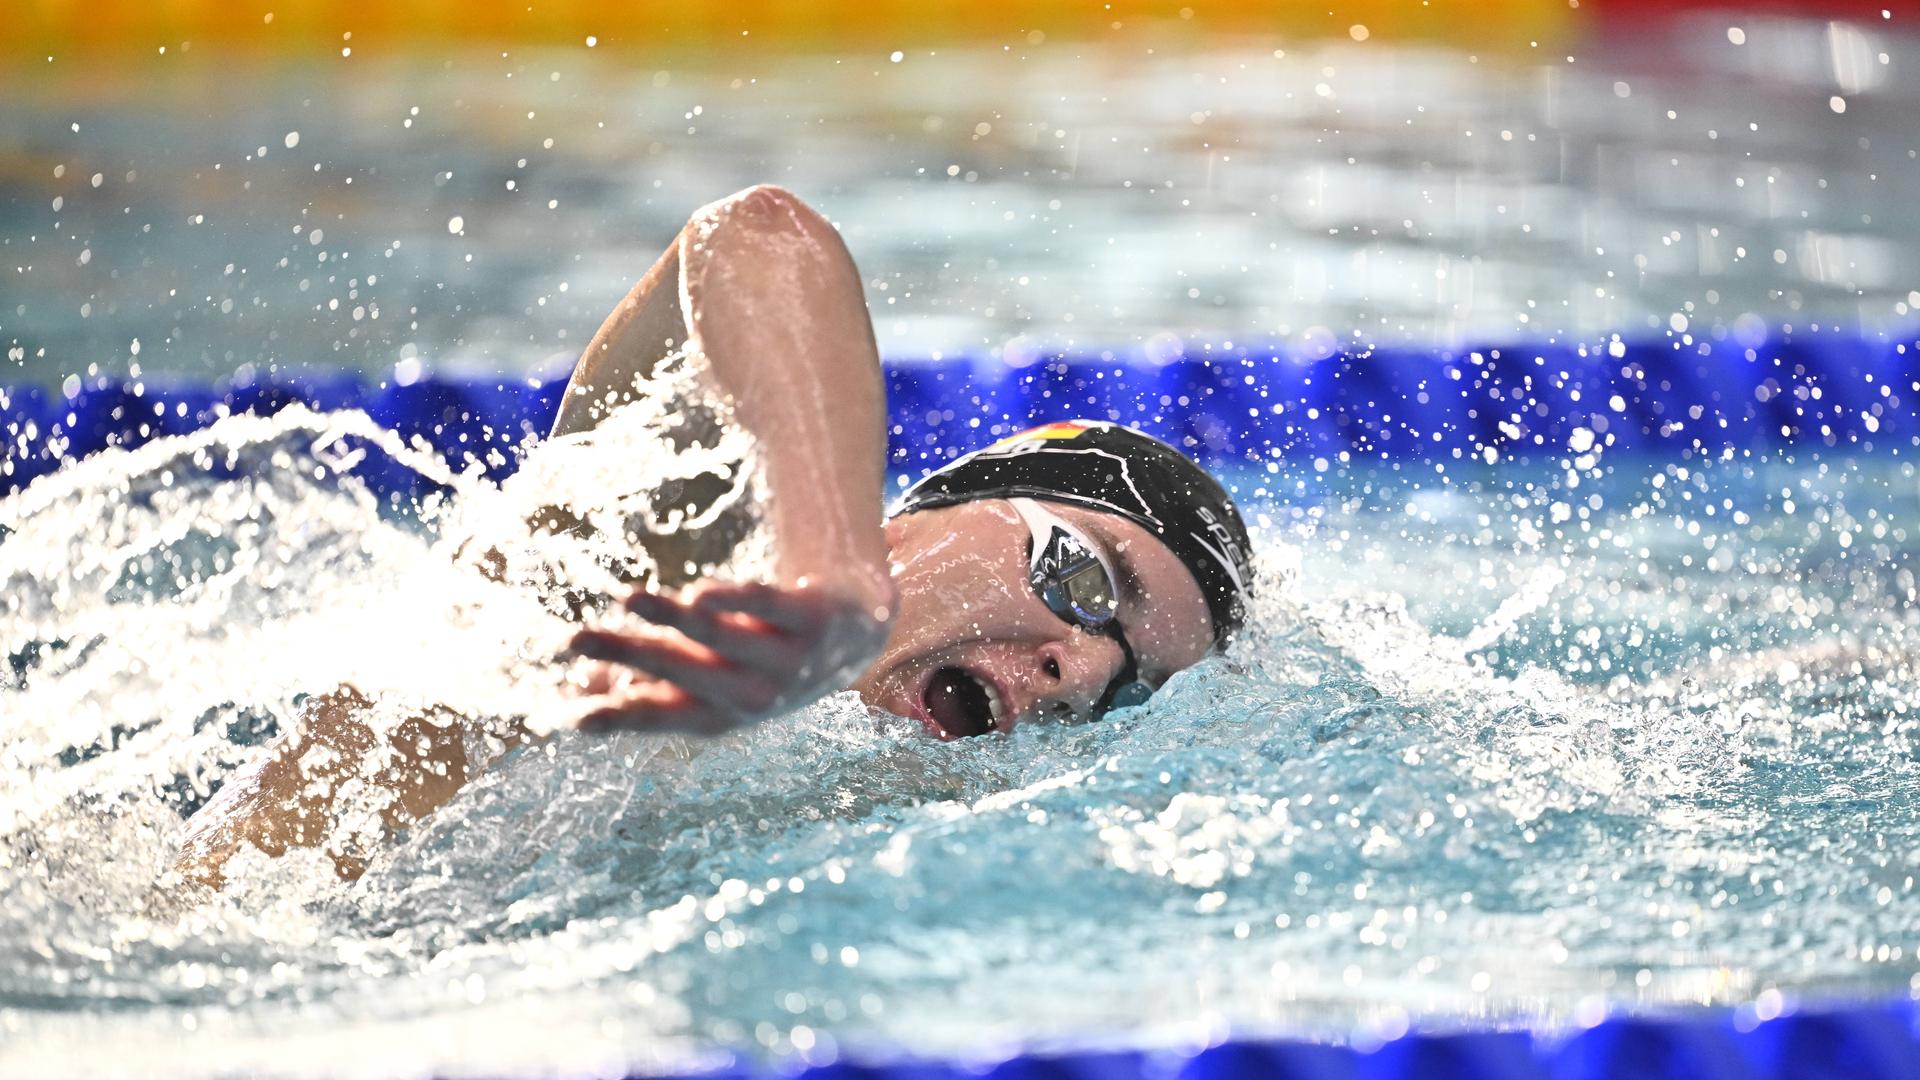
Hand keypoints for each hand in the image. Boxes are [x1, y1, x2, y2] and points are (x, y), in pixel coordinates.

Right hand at [568, 580, 892, 735]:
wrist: (857, 634)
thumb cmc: (761, 657)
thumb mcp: (709, 679)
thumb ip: (649, 681)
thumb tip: (577, 692)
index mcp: (718, 715)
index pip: (658, 717)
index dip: (615, 718)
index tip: (569, 719)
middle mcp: (751, 696)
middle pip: (683, 674)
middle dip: (630, 655)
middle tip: (575, 638)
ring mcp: (786, 661)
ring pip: (723, 640)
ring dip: (676, 622)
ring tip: (631, 601)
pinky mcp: (814, 621)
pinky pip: (773, 611)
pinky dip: (740, 602)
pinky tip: (705, 593)